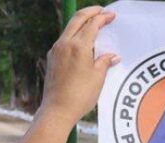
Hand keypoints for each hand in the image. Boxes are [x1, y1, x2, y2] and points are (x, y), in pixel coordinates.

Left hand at [38, 7, 118, 125]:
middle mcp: (65, 44)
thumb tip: (112, 56)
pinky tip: (83, 43)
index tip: (112, 15)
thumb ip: (104, 62)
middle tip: (102, 11)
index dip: (103, 17)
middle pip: (78, 19)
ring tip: (94, 25)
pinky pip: (65, 40)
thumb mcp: (98, 78)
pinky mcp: (52, 58)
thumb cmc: (80, 95)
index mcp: (78, 46)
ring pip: (70, 29)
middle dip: (91, 12)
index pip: (92, 24)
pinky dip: (75, 35)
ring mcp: (56, 50)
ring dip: (82, 23)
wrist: (58, 109)